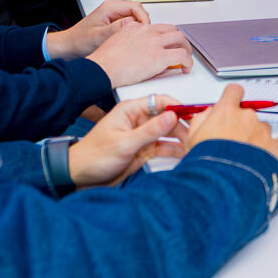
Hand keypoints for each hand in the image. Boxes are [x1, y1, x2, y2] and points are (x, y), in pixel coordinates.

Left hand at [44, 0, 150, 57]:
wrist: (70, 45)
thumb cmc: (79, 40)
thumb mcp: (98, 37)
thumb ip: (114, 29)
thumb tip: (131, 23)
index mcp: (109, 7)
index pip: (135, 7)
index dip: (143, 19)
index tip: (145, 31)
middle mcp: (112, 8)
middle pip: (138, 10)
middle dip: (143, 22)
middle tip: (143, 36)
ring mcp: (114, 14)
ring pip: (135, 16)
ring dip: (139, 26)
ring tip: (137, 38)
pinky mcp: (114, 21)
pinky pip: (130, 22)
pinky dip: (133, 30)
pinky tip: (130, 39)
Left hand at [67, 95, 185, 187]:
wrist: (81, 176)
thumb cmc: (93, 156)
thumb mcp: (124, 143)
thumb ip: (150, 130)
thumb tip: (171, 116)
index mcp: (130, 110)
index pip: (160, 101)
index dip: (178, 106)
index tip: (192, 114)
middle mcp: (138, 120)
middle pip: (168, 117)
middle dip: (183, 125)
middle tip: (196, 134)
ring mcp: (142, 135)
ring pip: (168, 133)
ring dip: (180, 139)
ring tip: (193, 145)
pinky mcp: (144, 150)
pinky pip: (164, 147)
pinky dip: (174, 150)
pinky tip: (184, 153)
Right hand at [86, 22, 191, 87]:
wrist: (102, 68)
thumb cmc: (105, 62)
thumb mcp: (117, 43)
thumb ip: (131, 43)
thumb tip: (144, 51)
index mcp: (135, 28)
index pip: (157, 27)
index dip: (165, 37)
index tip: (167, 44)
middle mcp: (146, 31)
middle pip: (172, 30)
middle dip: (179, 41)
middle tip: (181, 50)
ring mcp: (154, 42)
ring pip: (180, 38)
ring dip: (186, 49)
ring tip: (186, 59)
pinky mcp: (160, 56)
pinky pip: (182, 55)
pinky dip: (188, 61)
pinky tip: (186, 67)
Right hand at [185, 84, 277, 159]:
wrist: (223, 182)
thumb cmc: (207, 163)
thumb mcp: (192, 138)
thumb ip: (201, 119)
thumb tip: (209, 114)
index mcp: (226, 111)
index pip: (234, 91)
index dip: (232, 98)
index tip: (231, 104)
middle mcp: (247, 117)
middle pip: (248, 113)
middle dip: (242, 125)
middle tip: (231, 142)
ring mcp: (262, 131)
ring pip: (262, 128)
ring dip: (255, 138)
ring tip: (244, 156)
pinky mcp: (274, 146)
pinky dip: (272, 149)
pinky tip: (261, 159)